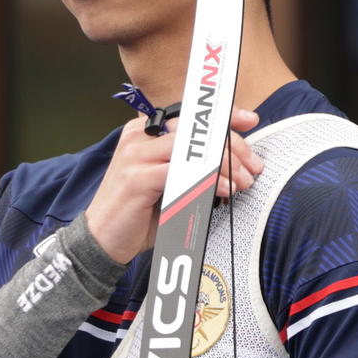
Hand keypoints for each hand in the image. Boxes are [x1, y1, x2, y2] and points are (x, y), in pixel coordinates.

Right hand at [84, 107, 263, 263]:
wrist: (104, 241)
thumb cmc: (141, 213)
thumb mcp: (173, 183)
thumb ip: (195, 167)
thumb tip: (236, 161)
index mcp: (147, 132)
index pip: (191, 116)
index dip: (223, 116)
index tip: (250, 121)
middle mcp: (139, 136)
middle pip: (196, 129)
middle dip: (232, 146)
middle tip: (253, 167)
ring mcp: (136, 155)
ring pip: (192, 148)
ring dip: (224, 164)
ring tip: (242, 182)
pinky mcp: (137, 178)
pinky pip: (182, 172)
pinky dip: (208, 180)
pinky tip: (224, 191)